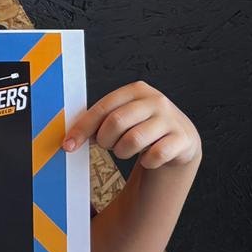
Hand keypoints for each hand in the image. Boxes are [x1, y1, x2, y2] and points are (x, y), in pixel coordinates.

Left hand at [62, 81, 200, 169]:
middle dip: (105, 140)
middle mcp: (156, 100)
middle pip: (116, 122)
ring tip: (126, 150)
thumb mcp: (122, 117)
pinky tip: (149, 157)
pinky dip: (147, 162)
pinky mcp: (182, 139)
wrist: (179, 139)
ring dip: (123, 152)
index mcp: (136, 90)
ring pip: (134, 140)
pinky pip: (155, 155)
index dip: (83, 128)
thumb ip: (99, 122)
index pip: (103, 108)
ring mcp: (171, 119)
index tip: (68, 145)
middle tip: (108, 146)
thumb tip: (69, 138)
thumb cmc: (141, 127)